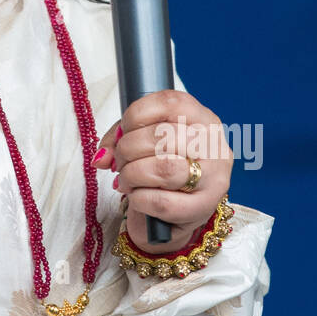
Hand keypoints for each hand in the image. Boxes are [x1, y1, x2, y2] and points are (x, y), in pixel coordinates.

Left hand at [94, 90, 232, 254]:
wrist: (176, 213)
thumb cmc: (162, 167)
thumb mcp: (145, 141)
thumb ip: (121, 138)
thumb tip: (102, 156)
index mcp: (202, 118)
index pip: (169, 103)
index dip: (135, 115)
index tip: (123, 132)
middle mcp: (214, 144)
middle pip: (164, 136)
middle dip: (128, 149)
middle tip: (119, 162)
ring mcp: (214, 177)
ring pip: (164, 168)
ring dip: (132, 174)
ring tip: (125, 180)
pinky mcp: (204, 207)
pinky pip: (163, 202)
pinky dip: (139, 199)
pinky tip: (136, 197)